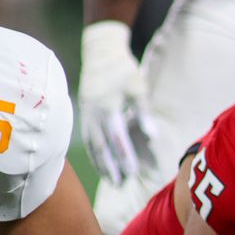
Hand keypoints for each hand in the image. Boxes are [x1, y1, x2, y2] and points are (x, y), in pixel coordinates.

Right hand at [79, 20, 155, 183]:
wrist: (100, 51)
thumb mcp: (138, 88)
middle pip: (102, 145)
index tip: (132, 172)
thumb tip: (151, 136)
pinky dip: (93, 152)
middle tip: (119, 184)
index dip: (124, 156)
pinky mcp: (83, 112)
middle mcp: (94, 112)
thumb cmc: (124, 70)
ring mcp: (86, 112)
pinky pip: (87, 137)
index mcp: (108, 106)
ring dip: (101, 163)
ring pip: (92, 143)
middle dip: (111, 166)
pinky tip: (100, 164)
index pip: (117, 137)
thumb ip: (144, 114)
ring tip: (110, 179)